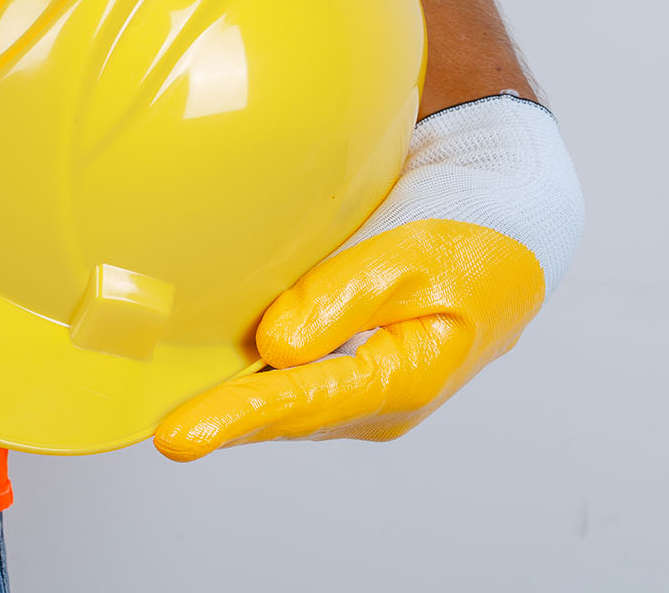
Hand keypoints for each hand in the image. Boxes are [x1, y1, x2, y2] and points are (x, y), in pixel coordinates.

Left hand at [155, 95, 580, 458]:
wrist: (503, 232)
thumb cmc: (468, 239)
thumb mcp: (410, 256)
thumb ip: (340, 298)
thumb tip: (276, 347)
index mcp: (407, 378)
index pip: (306, 402)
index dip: (239, 417)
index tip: (181, 436)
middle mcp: (382, 400)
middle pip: (291, 415)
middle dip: (227, 422)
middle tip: (165, 432)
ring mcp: (366, 389)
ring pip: (289, 402)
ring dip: (235, 404)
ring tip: (172, 410)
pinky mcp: (350, 367)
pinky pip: (294, 380)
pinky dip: (254, 378)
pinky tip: (211, 370)